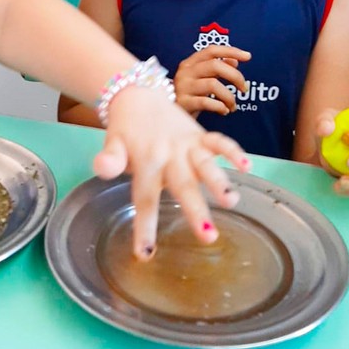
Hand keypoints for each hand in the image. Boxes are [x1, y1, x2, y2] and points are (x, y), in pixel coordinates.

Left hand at [92, 85, 251, 258]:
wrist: (138, 93)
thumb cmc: (127, 130)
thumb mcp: (112, 143)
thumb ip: (110, 159)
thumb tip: (101, 169)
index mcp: (145, 163)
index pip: (145, 199)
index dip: (145, 226)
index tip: (146, 255)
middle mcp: (168, 155)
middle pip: (182, 185)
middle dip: (196, 211)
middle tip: (209, 236)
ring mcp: (186, 145)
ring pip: (205, 164)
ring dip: (219, 181)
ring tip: (232, 200)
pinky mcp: (200, 135)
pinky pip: (218, 141)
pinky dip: (233, 151)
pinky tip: (248, 166)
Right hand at [173, 45, 251, 115]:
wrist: (170, 115)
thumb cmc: (190, 96)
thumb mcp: (202, 79)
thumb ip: (217, 68)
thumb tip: (234, 60)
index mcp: (190, 63)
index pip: (212, 50)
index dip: (231, 51)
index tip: (248, 56)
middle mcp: (185, 72)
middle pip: (215, 65)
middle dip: (235, 76)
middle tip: (244, 89)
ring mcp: (183, 87)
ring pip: (213, 85)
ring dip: (229, 96)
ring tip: (233, 106)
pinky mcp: (183, 102)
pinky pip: (207, 102)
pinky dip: (220, 107)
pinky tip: (224, 111)